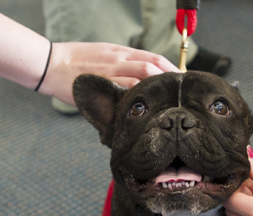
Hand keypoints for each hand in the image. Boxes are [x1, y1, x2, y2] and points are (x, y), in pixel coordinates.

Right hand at [39, 42, 179, 105]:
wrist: (51, 64)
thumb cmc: (78, 62)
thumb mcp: (105, 56)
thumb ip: (124, 66)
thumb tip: (145, 79)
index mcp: (122, 52)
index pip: (154, 58)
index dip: (172, 69)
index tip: (183, 80)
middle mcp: (120, 59)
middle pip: (154, 66)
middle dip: (172, 79)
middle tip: (182, 92)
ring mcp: (112, 71)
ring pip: (144, 76)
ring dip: (160, 87)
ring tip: (171, 100)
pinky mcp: (103, 83)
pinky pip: (126, 89)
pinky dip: (140, 96)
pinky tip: (150, 107)